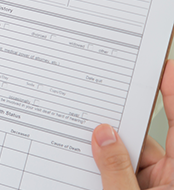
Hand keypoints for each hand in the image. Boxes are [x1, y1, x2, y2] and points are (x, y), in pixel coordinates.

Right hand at [92, 60, 173, 188]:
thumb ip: (116, 169)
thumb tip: (103, 136)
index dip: (172, 93)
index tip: (164, 68)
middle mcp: (169, 175)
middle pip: (144, 140)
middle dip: (118, 130)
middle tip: (94, 114)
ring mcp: (155, 184)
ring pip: (128, 157)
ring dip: (105, 154)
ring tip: (81, 153)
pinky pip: (121, 172)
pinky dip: (103, 168)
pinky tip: (81, 165)